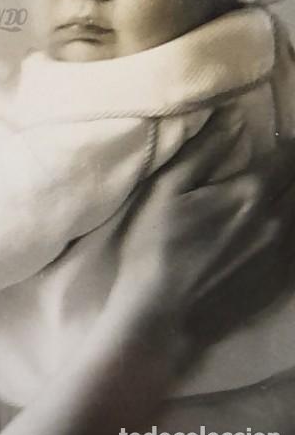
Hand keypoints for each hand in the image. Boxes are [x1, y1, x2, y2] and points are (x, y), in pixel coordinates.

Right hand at [113, 119, 294, 352]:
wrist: (162, 317)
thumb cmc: (154, 245)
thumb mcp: (166, 188)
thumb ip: (203, 150)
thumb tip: (232, 117)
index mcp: (250, 193)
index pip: (288, 157)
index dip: (288, 143)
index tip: (282, 137)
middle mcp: (278, 221)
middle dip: (293, 170)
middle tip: (283, 162)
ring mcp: (283, 255)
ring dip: (293, 198)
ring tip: (281, 190)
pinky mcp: (280, 282)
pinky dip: (293, 226)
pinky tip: (280, 224)